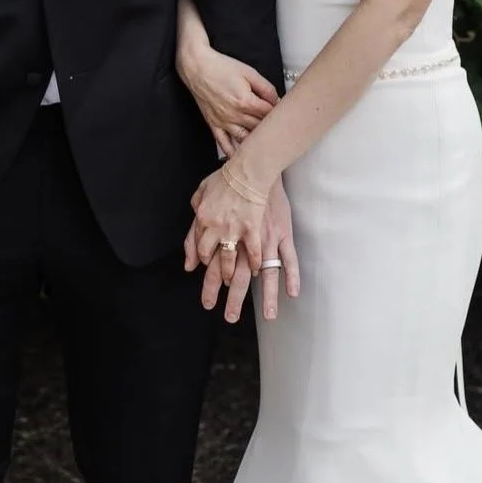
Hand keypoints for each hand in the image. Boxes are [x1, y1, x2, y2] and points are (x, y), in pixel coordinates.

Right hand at [177, 44, 277, 157]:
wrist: (197, 67)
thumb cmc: (221, 67)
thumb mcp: (249, 72)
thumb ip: (266, 88)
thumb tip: (277, 101)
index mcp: (246, 101)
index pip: (269, 114)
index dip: (280, 114)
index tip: (286, 114)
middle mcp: (235, 115)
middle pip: (259, 128)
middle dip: (271, 129)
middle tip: (281, 132)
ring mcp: (223, 122)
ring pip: (245, 140)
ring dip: (256, 144)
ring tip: (267, 147)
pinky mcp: (214, 125)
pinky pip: (224, 144)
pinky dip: (232, 153)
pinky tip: (241, 159)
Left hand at [184, 159, 269, 286]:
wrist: (247, 170)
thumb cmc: (225, 177)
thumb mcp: (203, 189)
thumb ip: (196, 206)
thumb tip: (194, 216)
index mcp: (202, 217)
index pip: (196, 243)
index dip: (199, 256)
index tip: (202, 266)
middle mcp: (215, 227)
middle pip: (208, 256)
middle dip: (210, 272)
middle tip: (214, 282)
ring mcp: (234, 230)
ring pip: (228, 260)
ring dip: (228, 274)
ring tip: (230, 282)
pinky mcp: (252, 230)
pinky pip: (252, 253)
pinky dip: (253, 264)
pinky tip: (254, 270)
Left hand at [196, 178, 299, 322]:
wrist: (251, 165)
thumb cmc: (225, 180)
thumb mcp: (200, 200)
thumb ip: (193, 231)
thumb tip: (189, 260)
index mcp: (216, 230)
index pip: (212, 262)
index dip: (211, 282)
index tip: (210, 298)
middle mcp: (238, 237)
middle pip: (234, 273)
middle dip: (231, 298)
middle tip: (228, 317)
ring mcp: (261, 236)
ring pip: (263, 272)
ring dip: (266, 296)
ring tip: (269, 316)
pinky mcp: (279, 232)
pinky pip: (287, 258)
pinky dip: (290, 276)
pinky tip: (292, 293)